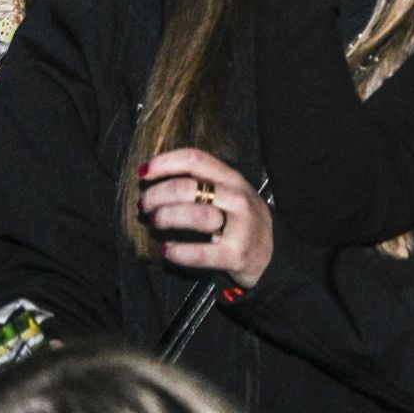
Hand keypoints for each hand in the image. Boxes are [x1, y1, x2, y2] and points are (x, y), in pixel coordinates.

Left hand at [140, 148, 273, 288]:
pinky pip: (201, 253)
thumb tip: (155, 178)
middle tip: (144, 204)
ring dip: (167, 217)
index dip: (165, 163)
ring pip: (196, 216)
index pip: (195, 159)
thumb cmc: (238, 219)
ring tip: (153, 222)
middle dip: (159, 194)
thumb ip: (200, 182)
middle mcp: (237, 198)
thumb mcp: (228, 192)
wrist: (270, 253)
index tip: (143, 172)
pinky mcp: (236, 255)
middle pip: (189, 187)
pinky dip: (179, 251)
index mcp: (231, 178)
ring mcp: (240, 226)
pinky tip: (166, 251)